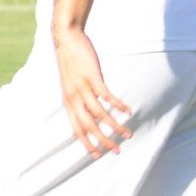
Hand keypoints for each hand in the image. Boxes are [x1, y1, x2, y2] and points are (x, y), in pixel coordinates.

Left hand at [53, 27, 132, 157]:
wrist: (66, 40)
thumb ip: (78, 97)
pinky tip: (129, 111)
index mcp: (68, 103)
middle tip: (117, 151)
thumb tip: (86, 108)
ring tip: (128, 134)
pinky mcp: (93, 78)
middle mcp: (74, 100)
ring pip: (99, 115)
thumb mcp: (70, 84)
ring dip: (115, 126)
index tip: (98, 155)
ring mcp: (83, 89)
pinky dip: (118, 105)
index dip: (87, 143)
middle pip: (89, 127)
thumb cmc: (71, 62)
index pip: (77, 130)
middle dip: (103, 141)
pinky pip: (107, 96)